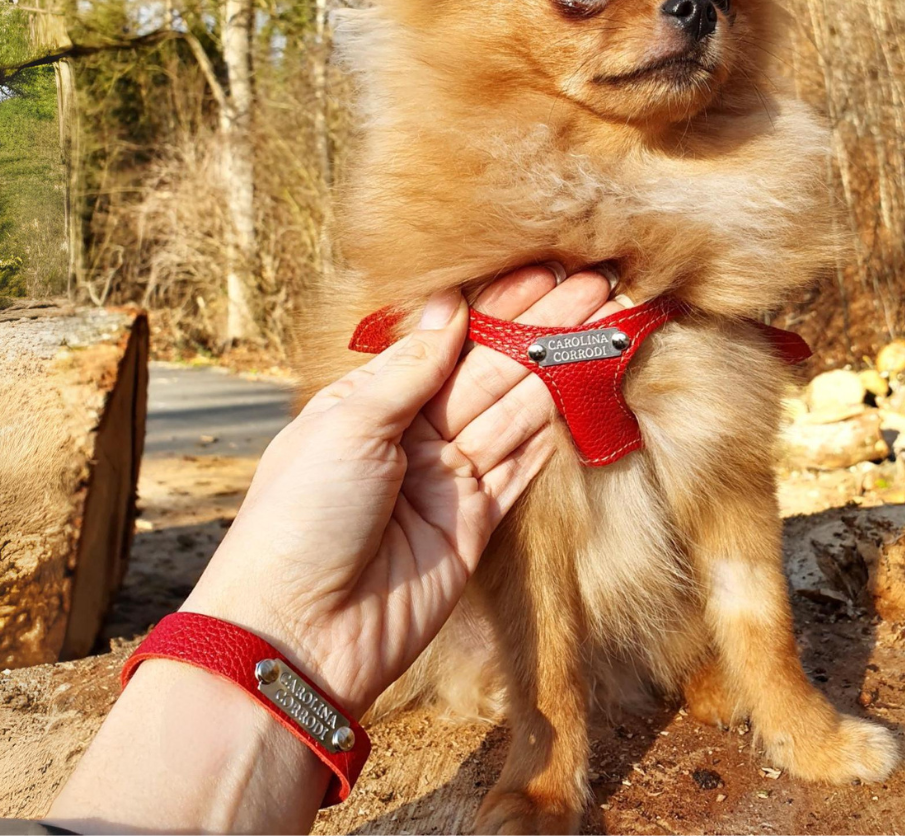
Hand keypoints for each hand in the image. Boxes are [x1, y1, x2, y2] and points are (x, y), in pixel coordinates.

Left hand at [181, 264, 619, 716]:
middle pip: (491, 369)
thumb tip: (449, 308)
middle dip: (542, 327)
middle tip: (595, 283)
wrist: (300, 635)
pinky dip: (556, 429)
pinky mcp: (476, 522)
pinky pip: (523, 465)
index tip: (542, 270)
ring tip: (605, 323)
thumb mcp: (346, 427)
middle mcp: (413, 433)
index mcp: (371, 401)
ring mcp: (448, 478)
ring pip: (515, 410)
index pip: (445, 340)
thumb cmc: (300, 519)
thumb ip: (408, 371)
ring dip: (560, 369)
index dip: (495, 306)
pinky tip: (586, 389)